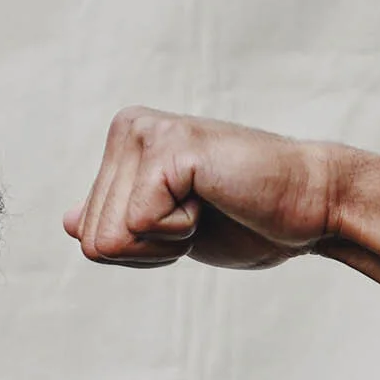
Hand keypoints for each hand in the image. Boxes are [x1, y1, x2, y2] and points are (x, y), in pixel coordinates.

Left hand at [64, 110, 343, 271]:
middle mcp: (126, 127)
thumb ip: (120, 220)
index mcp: (123, 143)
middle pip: (93, 239)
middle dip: (149, 249)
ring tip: (207, 205)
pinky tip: (213, 200)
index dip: (141, 251)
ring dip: (165, 241)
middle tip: (201, 214)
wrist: (311, 206)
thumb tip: (69, 222)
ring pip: (109, 237)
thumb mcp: (169, 228)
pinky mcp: (168, 149)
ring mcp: (144, 133)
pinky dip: (179, 233)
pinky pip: (138, 226)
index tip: (189, 220)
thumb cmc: (248, 218)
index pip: (88, 234)